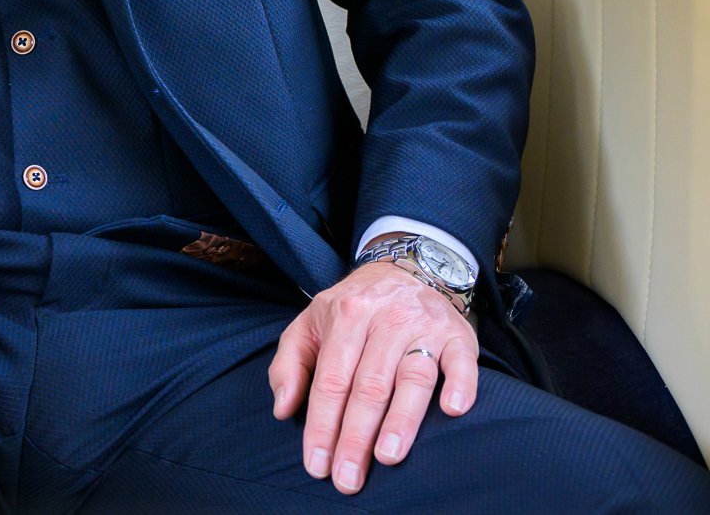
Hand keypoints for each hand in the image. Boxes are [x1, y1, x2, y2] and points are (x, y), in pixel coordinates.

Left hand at [268, 259, 478, 494]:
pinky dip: (460, 385)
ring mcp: (423, 326)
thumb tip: (283, 409)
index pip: (329, 380)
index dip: (321, 425)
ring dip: (401, 419)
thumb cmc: (350, 309)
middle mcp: (384, 320)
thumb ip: (289, 365)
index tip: (317, 464)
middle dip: (355, 436)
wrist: (403, 268)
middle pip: (368, 385)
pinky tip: (453, 411)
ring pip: (412, 377)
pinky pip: (462, 362)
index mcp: (344, 316)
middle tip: (348, 477)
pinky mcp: (458, 335)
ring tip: (388, 456)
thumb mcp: (308, 325)